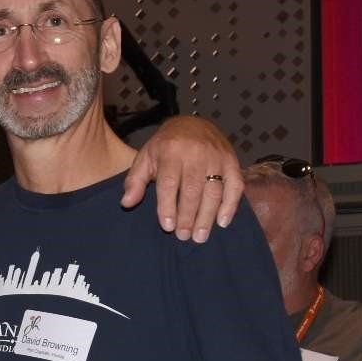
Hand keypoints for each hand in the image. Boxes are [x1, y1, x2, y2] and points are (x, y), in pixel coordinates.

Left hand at [122, 115, 242, 242]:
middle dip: (188, 217)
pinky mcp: (232, 161)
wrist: (192, 123)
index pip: (169, 183)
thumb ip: (135, 181)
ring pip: (214, 191)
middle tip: (184, 237)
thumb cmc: (165, 146)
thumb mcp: (145, 158)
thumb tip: (126, 203)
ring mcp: (217, 157)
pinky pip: (235, 185)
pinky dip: (230, 205)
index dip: (168, 206)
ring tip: (200, 236)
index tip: (168, 227)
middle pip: (193, 190)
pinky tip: (222, 222)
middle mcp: (196, 154)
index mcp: (170, 152)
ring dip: (207, 216)